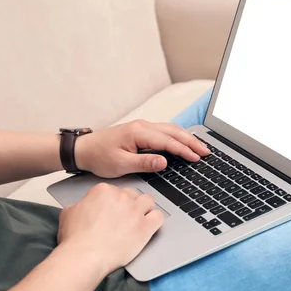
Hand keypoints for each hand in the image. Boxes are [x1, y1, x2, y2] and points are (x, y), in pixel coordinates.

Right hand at [57, 183, 162, 274]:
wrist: (85, 256)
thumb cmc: (75, 238)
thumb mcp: (69, 213)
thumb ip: (80, 204)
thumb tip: (84, 206)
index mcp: (103, 191)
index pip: (115, 191)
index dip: (113, 202)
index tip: (112, 212)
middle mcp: (121, 197)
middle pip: (132, 194)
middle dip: (129, 205)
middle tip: (123, 218)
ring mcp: (135, 210)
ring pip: (148, 201)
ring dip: (145, 209)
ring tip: (139, 220)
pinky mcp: (146, 226)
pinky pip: (158, 216)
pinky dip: (155, 220)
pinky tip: (149, 226)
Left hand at [74, 120, 209, 177]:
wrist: (83, 149)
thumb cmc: (99, 157)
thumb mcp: (120, 164)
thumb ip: (144, 163)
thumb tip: (164, 162)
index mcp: (138, 133)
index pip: (168, 142)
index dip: (184, 150)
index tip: (197, 157)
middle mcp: (143, 126)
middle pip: (174, 132)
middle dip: (192, 142)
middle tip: (206, 151)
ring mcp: (142, 127)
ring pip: (171, 129)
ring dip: (187, 138)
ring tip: (200, 147)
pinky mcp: (141, 131)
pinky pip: (164, 131)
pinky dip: (178, 136)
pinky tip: (184, 141)